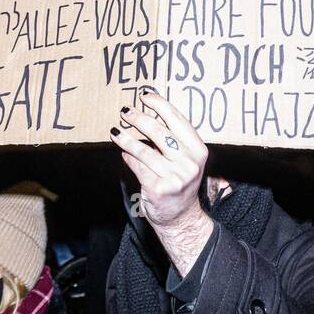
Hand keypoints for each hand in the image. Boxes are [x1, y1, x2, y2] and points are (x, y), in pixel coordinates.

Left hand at [111, 88, 213, 275]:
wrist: (181, 217)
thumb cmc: (180, 182)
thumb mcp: (186, 160)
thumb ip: (173, 139)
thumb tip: (148, 112)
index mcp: (198, 150)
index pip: (178, 120)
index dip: (160, 105)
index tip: (145, 96)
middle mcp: (189, 163)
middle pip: (159, 132)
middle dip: (139, 119)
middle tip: (126, 111)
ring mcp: (175, 177)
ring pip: (144, 150)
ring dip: (126, 139)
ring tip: (115, 131)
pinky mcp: (159, 189)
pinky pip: (138, 167)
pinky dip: (128, 159)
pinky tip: (123, 154)